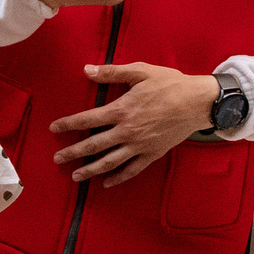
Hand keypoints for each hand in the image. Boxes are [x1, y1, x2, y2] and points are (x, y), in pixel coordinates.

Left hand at [48, 64, 216, 185]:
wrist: (198, 102)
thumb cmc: (170, 84)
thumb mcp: (140, 72)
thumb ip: (111, 72)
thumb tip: (86, 70)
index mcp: (122, 110)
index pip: (87, 120)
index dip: (68, 124)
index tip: (54, 129)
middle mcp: (127, 131)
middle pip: (93, 145)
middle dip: (73, 153)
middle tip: (57, 159)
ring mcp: (139, 145)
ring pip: (109, 162)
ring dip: (90, 170)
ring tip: (75, 176)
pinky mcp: (152, 154)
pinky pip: (132, 170)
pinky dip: (118, 178)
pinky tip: (106, 183)